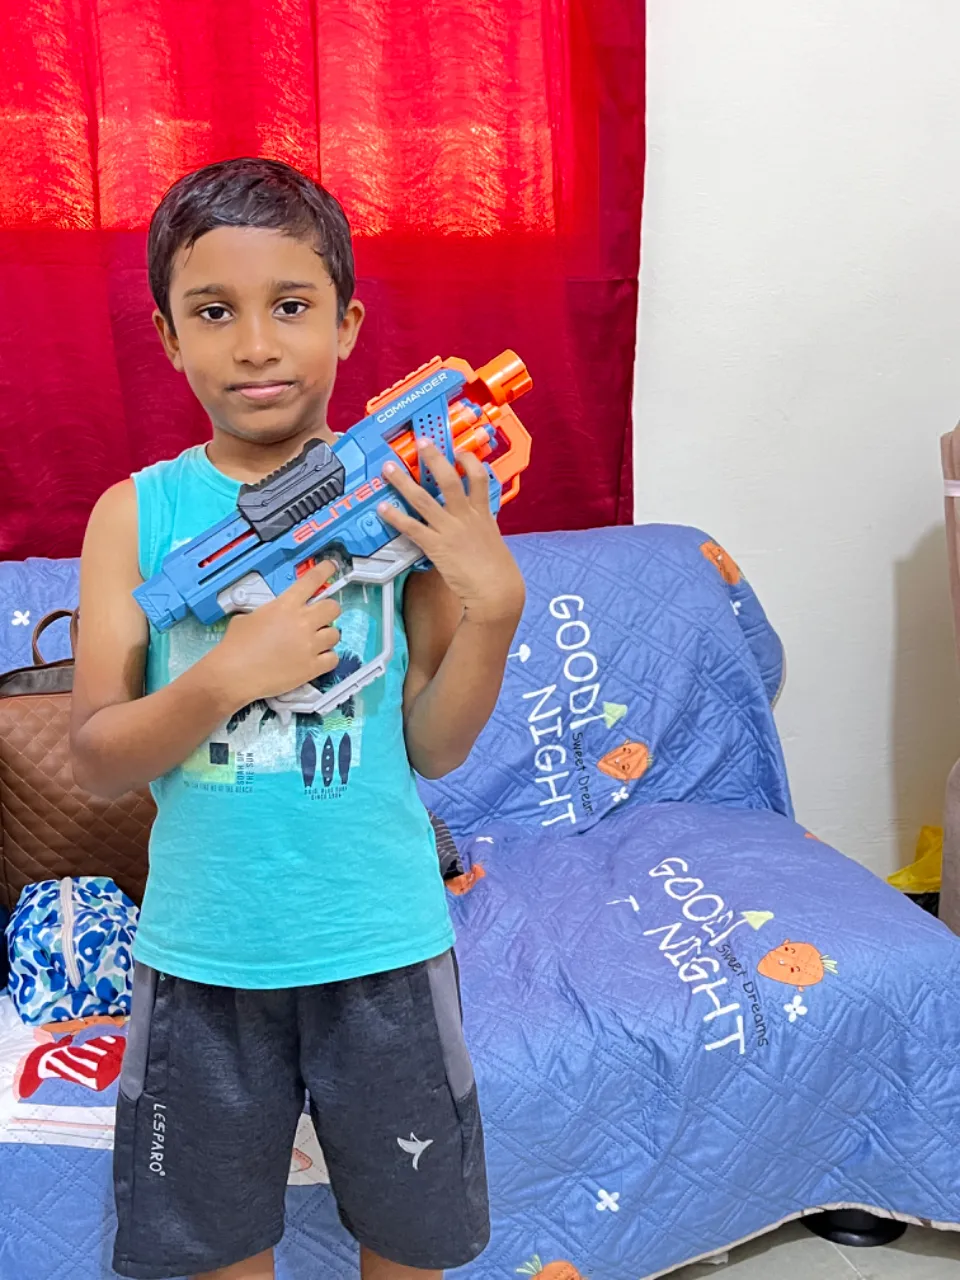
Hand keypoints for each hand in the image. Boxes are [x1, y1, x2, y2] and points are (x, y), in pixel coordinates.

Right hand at [205, 560, 341, 708]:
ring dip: (327, 636)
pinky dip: (327, 658)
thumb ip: (268, 612)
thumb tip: (271, 616)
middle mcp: (302, 622)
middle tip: (320, 617)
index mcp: (285, 605)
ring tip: (314, 642)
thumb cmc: (236, 646)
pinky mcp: (312, 667)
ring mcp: (309, 645)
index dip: (325, 570)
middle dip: (329, 610)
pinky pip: (333, 658)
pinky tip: (316, 659)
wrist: (233, 674)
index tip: (331, 567)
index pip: (312, 580)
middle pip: (333, 607)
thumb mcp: (248, 617)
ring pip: (335, 634)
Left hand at [379, 441, 524, 625]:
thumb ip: (481, 526)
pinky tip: (383, 508)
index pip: (478, 477)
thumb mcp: (493, 540)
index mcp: (483, 513)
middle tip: (421, 443)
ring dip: (403, 481)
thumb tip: (475, 522)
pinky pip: (411, 527)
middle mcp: (466, 516)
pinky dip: (395, 516)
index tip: (458, 451)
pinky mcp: (436, 546)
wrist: (497, 591)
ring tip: (389, 468)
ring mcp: (450, 530)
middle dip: (434, 458)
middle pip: (448, 479)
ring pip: (423, 499)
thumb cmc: (498, 571)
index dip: (468, 460)